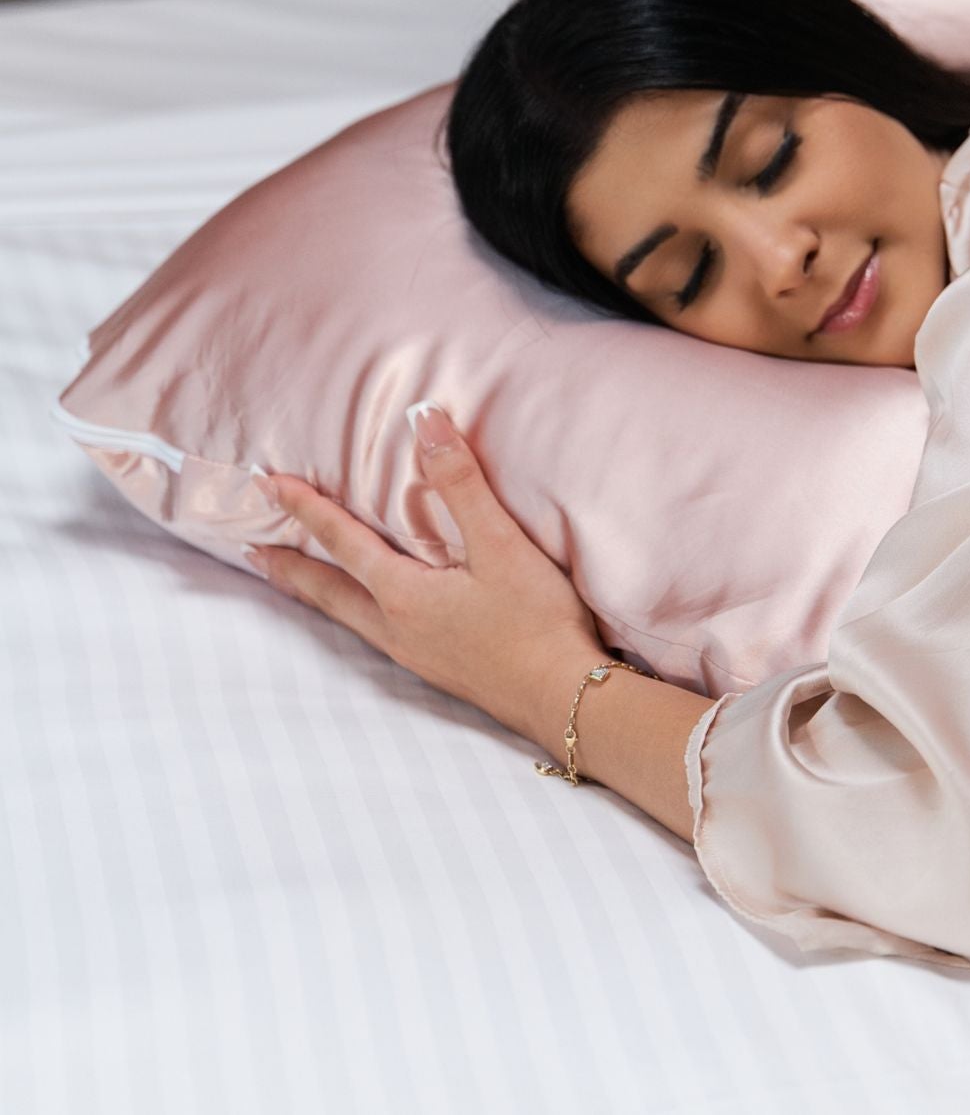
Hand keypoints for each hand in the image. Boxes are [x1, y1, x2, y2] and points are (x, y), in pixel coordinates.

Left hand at [243, 402, 606, 743]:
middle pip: (329, 591)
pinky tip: (376, 614)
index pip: (341, 541)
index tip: (267, 483)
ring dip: (319, 593)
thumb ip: (461, 484)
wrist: (566, 698)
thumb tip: (425, 421)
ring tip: (297, 580)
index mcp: (403, 595)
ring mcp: (416, 655)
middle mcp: (397, 628)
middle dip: (289, 565)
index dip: (304, 508)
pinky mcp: (440, 669)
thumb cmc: (536, 622)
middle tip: (253, 549)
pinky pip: (377, 633)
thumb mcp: (500, 545)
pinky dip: (355, 613)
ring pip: (350, 617)